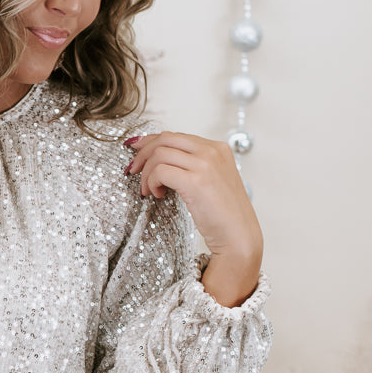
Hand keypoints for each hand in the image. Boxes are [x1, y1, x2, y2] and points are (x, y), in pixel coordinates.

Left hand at [124, 129, 263, 306]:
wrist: (239, 236)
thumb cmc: (223, 215)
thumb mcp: (211, 180)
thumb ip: (192, 166)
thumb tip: (159, 158)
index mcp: (218, 148)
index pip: (176, 136)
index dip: (151, 142)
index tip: (136, 151)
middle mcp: (213, 151)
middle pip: (165, 139)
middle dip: (142, 153)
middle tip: (132, 171)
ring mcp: (205, 164)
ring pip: (159, 153)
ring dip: (146, 172)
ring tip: (147, 190)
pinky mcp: (196, 181)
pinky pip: (160, 171)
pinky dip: (151, 181)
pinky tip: (156, 194)